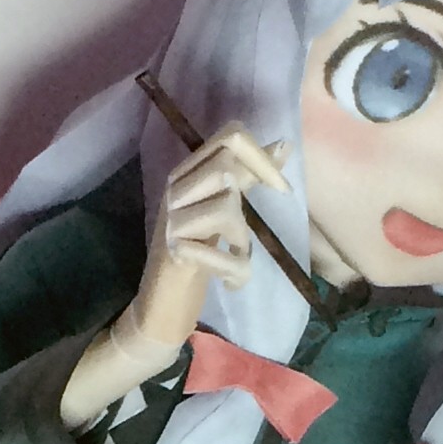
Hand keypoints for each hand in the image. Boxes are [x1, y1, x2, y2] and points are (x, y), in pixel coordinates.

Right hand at [61, 122, 289, 427]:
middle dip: (251, 200)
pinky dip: (236, 271)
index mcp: (187, 174)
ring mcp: (172, 219)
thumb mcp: (222, 212)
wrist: (159, 307)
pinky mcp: (175, 251)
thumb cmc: (196, 259)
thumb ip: (247, 179)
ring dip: (242, 242)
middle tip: (252, 230)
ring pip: (227, 206)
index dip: (261, 157)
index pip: (231, 136)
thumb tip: (282, 145)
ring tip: (236, 261)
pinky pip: (224, 252)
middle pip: (227, 166)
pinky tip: (232, 284)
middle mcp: (175, 189)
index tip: (279, 189)